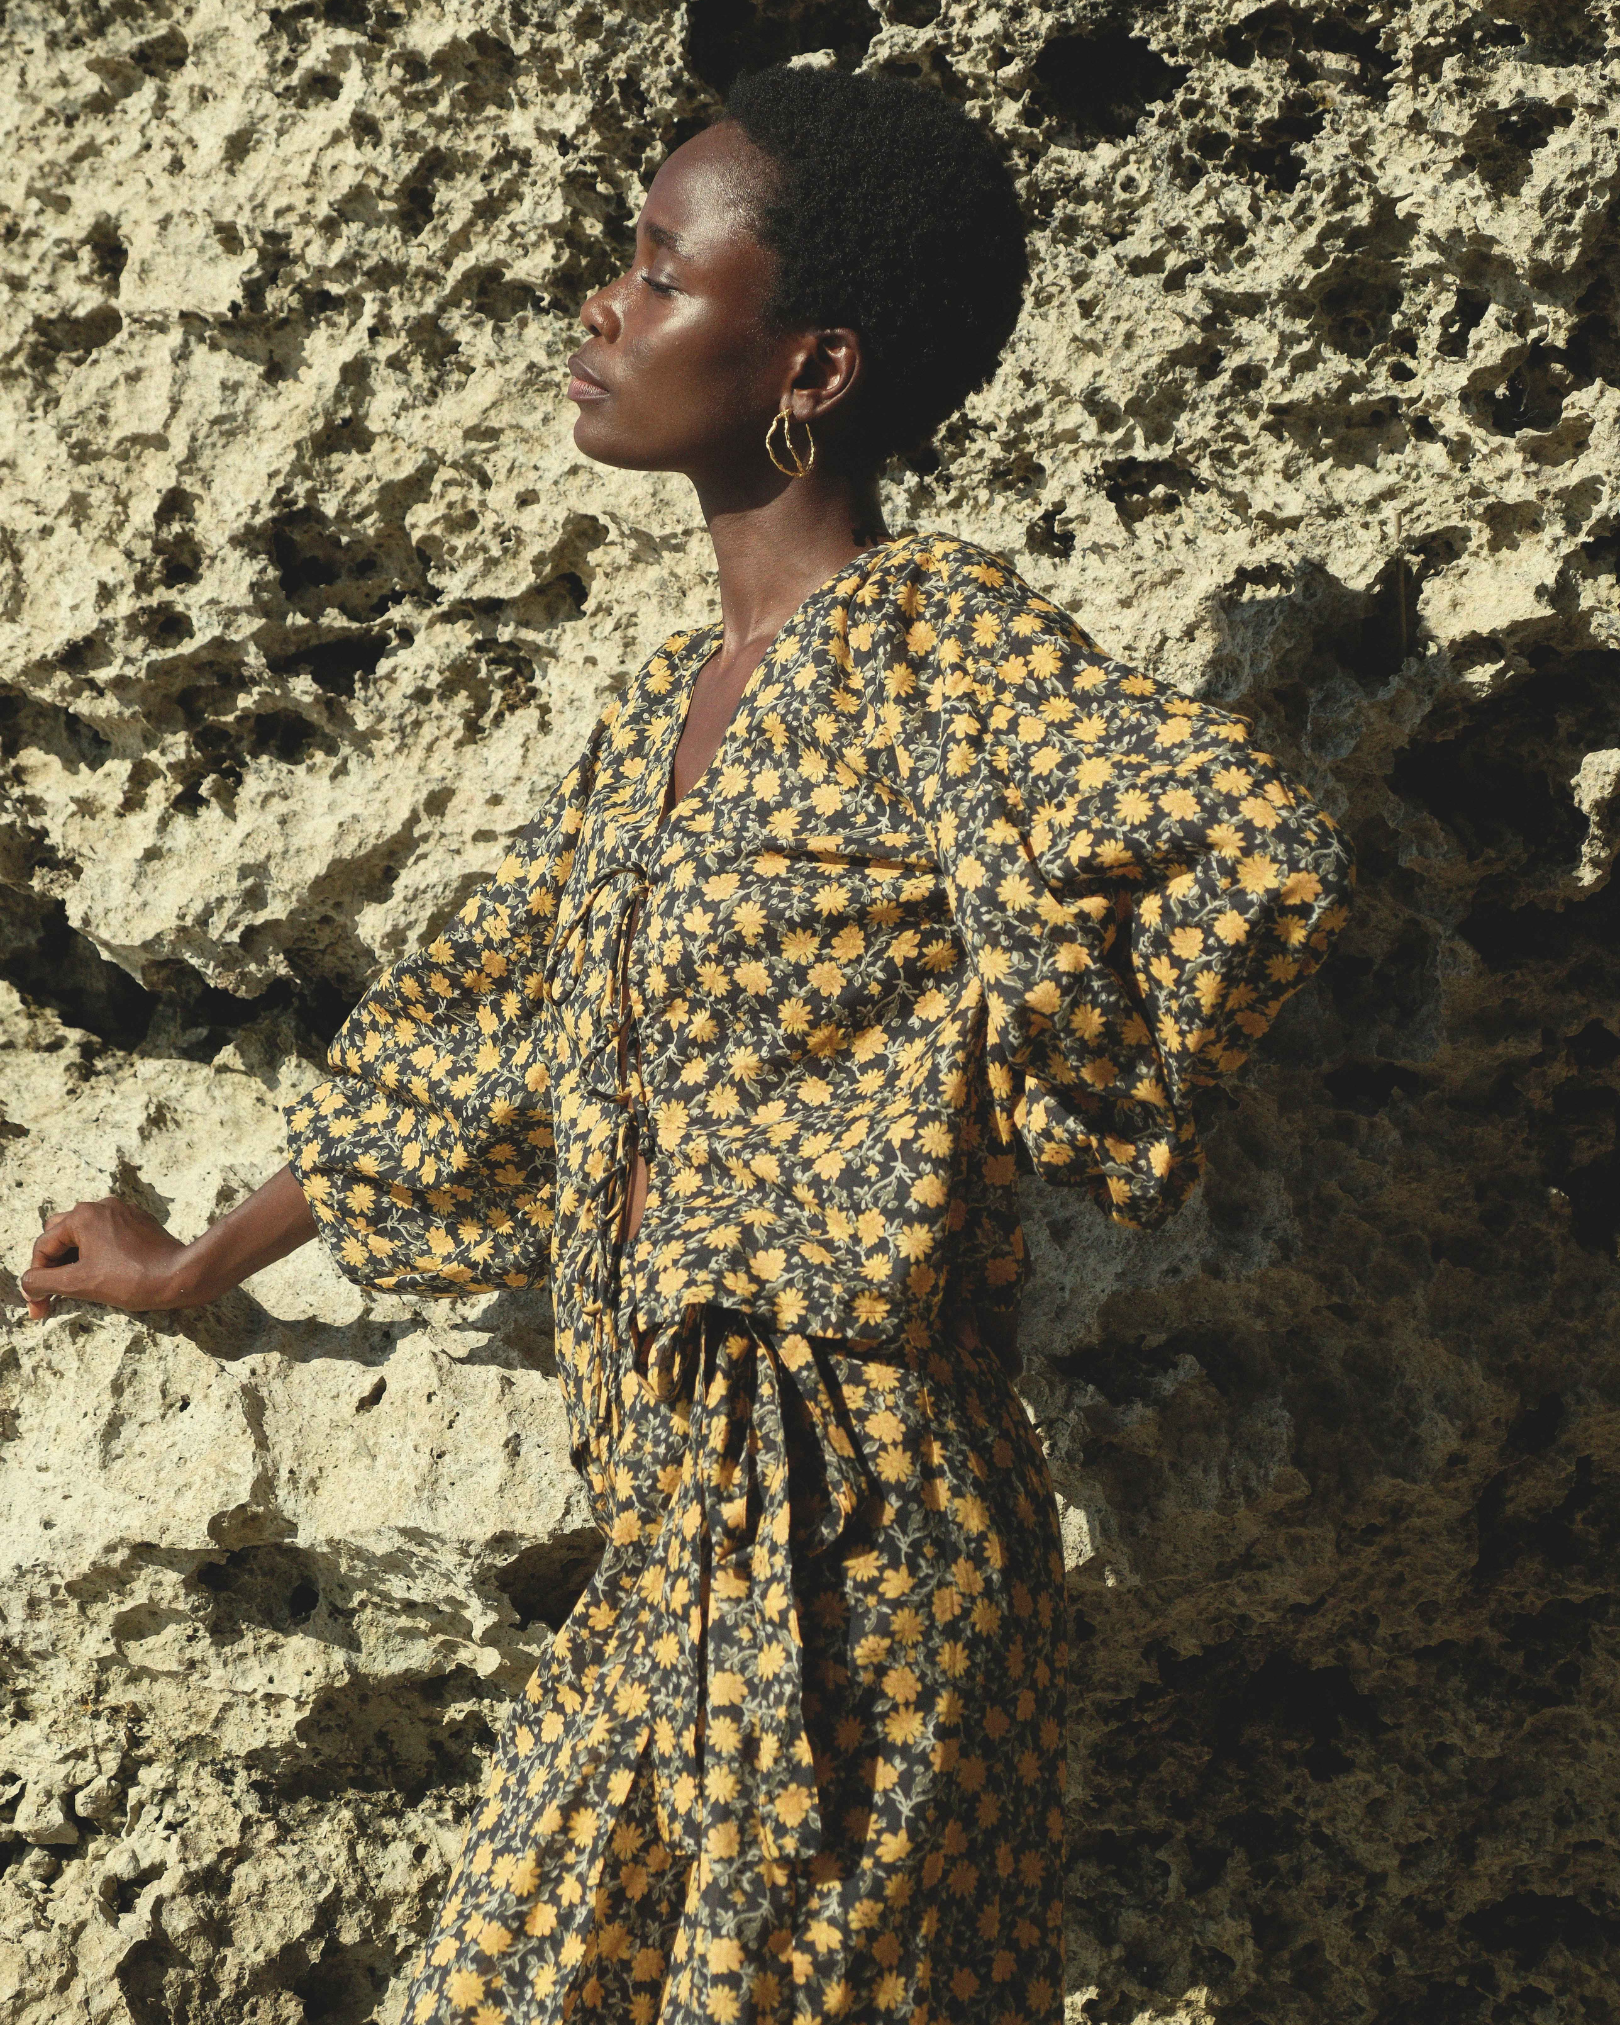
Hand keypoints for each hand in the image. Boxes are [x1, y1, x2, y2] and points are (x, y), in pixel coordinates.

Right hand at [19, 1197, 195, 1320]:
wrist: (181, 1275)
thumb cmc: (132, 1280)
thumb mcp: (80, 1284)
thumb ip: (44, 1282)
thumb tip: (28, 1283)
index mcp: (83, 1216)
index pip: (44, 1246)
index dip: (37, 1279)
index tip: (39, 1308)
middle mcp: (101, 1206)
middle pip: (60, 1234)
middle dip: (53, 1264)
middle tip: (55, 1293)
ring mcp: (123, 1211)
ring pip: (84, 1233)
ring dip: (74, 1257)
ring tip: (77, 1284)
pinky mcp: (139, 1221)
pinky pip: (108, 1234)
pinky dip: (97, 1251)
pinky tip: (103, 1272)